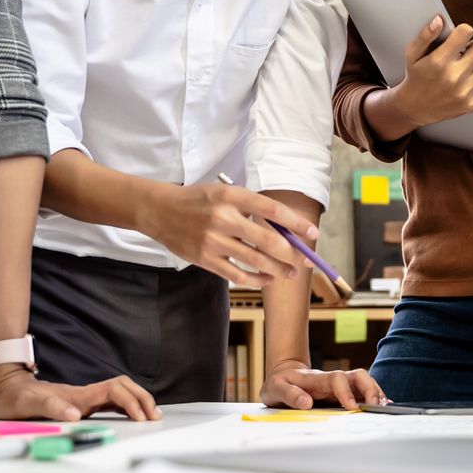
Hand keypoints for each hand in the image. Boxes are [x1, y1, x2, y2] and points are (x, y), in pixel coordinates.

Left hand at [0, 366, 160, 421]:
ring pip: (120, 393)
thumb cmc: (15, 398)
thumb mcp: (27, 404)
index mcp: (76, 396)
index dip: (130, 403)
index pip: (113, 392)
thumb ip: (51, 407)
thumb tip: (75, 415)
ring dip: (138, 401)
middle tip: (155, 418)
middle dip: (142, 400)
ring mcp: (85, 398)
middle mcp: (85, 395)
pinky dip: (127, 406)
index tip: (140, 419)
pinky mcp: (82, 403)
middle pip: (124, 388)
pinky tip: (133, 416)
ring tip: (152, 416)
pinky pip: (111, 401)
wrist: (6, 389)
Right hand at [138, 183, 318, 286]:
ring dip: (278, 269)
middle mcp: (224, 217)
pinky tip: (267, 279)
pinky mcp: (205, 259)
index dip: (296, 224)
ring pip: (256, 260)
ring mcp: (213, 240)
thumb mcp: (225, 193)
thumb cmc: (199, 201)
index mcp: (232, 196)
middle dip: (293, 253)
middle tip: (306, 261)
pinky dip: (256, 279)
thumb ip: (251, 209)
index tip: (312, 233)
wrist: (160, 210)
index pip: (272, 211)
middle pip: (268, 240)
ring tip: (290, 273)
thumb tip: (286, 231)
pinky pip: (237, 274)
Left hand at [259, 362, 385, 410]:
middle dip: (370, 388)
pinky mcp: (343, 393)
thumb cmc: (279, 383)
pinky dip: (374, 398)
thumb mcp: (276, 389)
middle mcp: (332, 380)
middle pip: (358, 376)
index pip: (337, 379)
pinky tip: (382, 407)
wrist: (283, 376)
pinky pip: (362, 392)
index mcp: (317, 379)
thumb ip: (290, 395)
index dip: (347, 392)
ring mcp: (340, 386)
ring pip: (364, 382)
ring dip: (376, 393)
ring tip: (384, 408)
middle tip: (375, 406)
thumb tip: (307, 403)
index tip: (352, 407)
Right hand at [382, 17, 472, 130]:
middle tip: (468, 51)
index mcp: (438, 61)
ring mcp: (465, 92)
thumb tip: (439, 20)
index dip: (463, 31)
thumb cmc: (416, 76)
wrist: (415, 108)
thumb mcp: (413, 54)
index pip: (466, 31)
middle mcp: (453, 76)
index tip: (459, 38)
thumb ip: (425, 35)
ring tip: (472, 65)